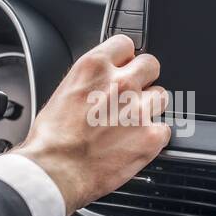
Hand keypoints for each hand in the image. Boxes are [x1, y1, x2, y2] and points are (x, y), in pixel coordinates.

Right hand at [14, 35, 170, 213]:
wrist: (55, 171)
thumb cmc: (51, 140)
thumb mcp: (63, 93)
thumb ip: (89, 82)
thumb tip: (99, 84)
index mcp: (94, 67)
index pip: (125, 44)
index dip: (124, 58)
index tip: (123, 67)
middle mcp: (121, 83)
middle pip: (151, 65)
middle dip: (143, 78)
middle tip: (131, 96)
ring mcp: (139, 109)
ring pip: (161, 97)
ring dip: (149, 108)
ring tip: (131, 124)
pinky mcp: (151, 136)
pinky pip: (164, 129)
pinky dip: (153, 137)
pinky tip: (134, 144)